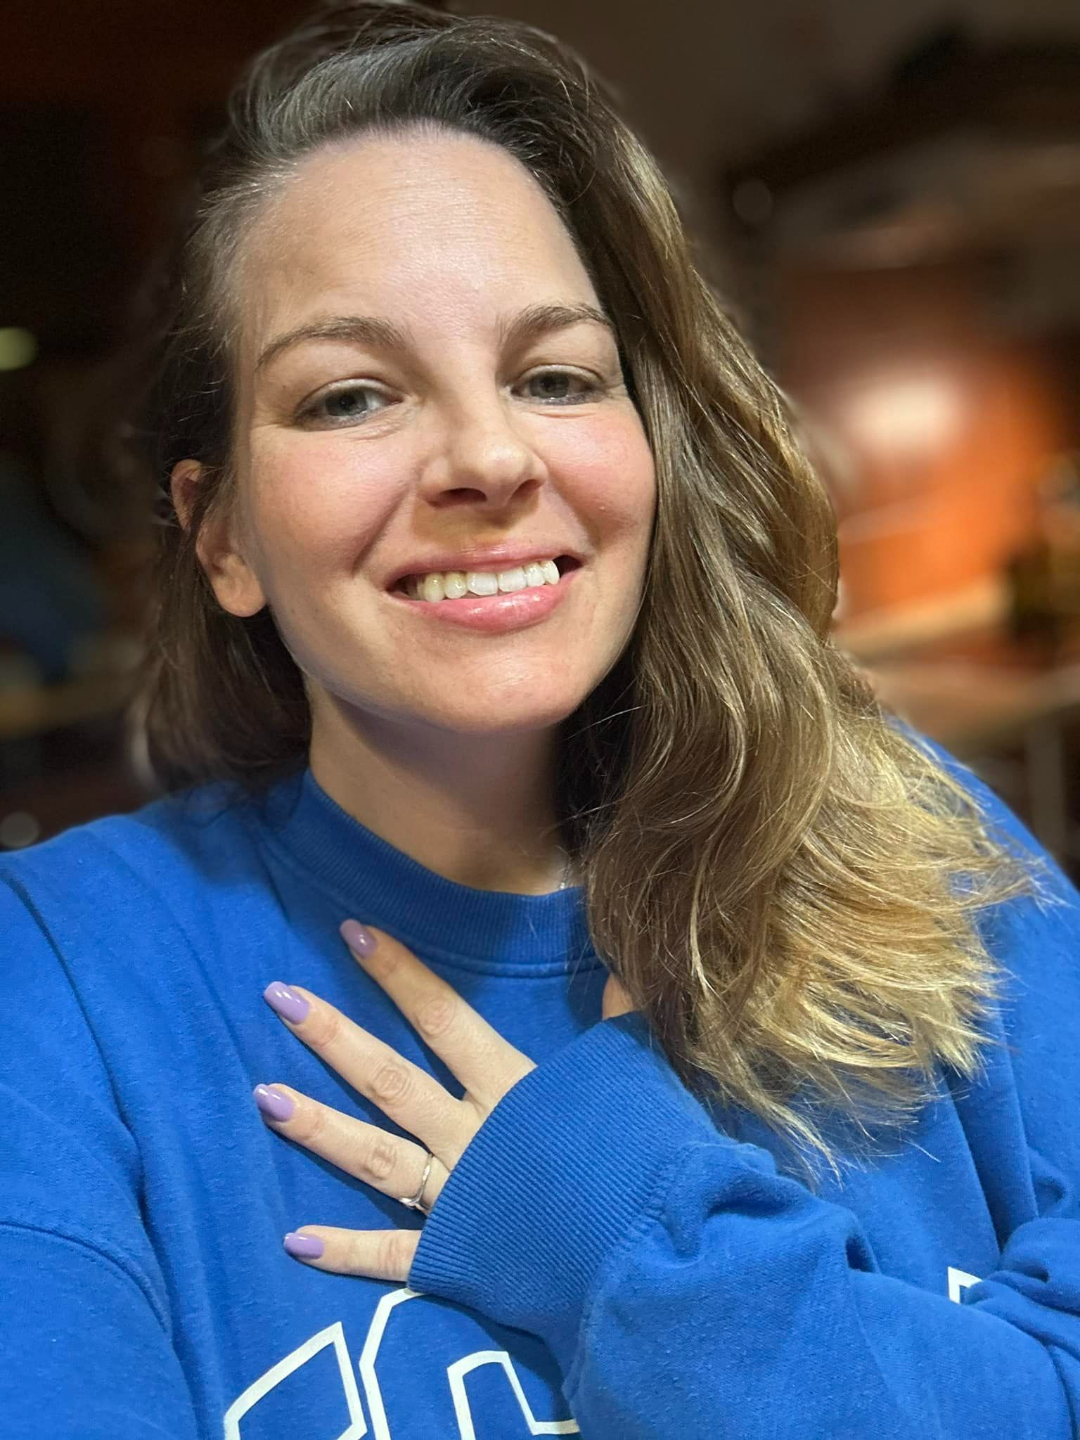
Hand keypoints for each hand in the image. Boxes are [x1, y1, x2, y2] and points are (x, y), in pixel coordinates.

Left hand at [254, 921, 635, 1281]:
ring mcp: (456, 1198)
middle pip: (390, 1078)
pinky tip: (292, 1239)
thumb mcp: (638, 1080)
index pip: (445, 1018)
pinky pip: (392, 1257)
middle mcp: (471, 1136)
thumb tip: (620, 970)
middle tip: (277, 998)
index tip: (354, 933)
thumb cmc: (650, 1162)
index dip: (399, 974)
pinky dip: (344, 1252)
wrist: (655, 1256)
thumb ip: (623, 1024)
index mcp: (513, 1089)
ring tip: (263, 1098)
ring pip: (373, 1157)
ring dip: (318, 1129)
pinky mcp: (454, 1259)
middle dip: (333, 1036)